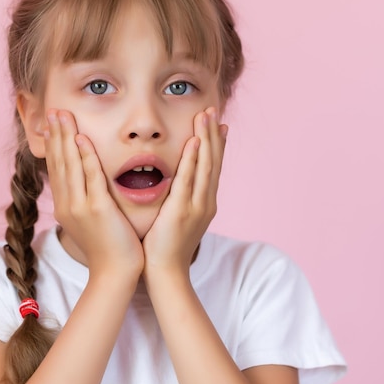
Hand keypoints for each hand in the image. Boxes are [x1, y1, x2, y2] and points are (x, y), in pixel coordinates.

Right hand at [44, 109, 143, 278]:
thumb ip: (87, 200)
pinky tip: (82, 139)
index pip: (58, 169)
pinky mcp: (97, 209)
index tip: (52, 125)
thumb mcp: (92, 221)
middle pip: (59, 162)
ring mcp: (80, 207)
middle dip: (56, 135)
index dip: (54, 145)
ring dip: (66, 138)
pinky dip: (85, 156)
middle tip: (53, 110)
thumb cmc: (109, 247)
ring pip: (70, 165)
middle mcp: (68, 204)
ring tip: (62, 116)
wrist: (115, 273)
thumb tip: (88, 185)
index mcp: (66, 207)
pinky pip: (90, 177)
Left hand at [142, 107, 227, 273]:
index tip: (219, 124)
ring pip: (205, 165)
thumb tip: (178, 187)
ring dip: (206, 138)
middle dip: (214, 135)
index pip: (212, 167)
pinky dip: (194, 159)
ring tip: (206, 115)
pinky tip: (195, 141)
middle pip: (213, 161)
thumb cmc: (166, 248)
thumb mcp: (178, 220)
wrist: (165, 272)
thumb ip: (180, 201)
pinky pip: (189, 178)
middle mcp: (206, 201)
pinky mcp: (182, 209)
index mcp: (204, 203)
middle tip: (214, 110)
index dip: (216, 145)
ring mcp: (197, 205)